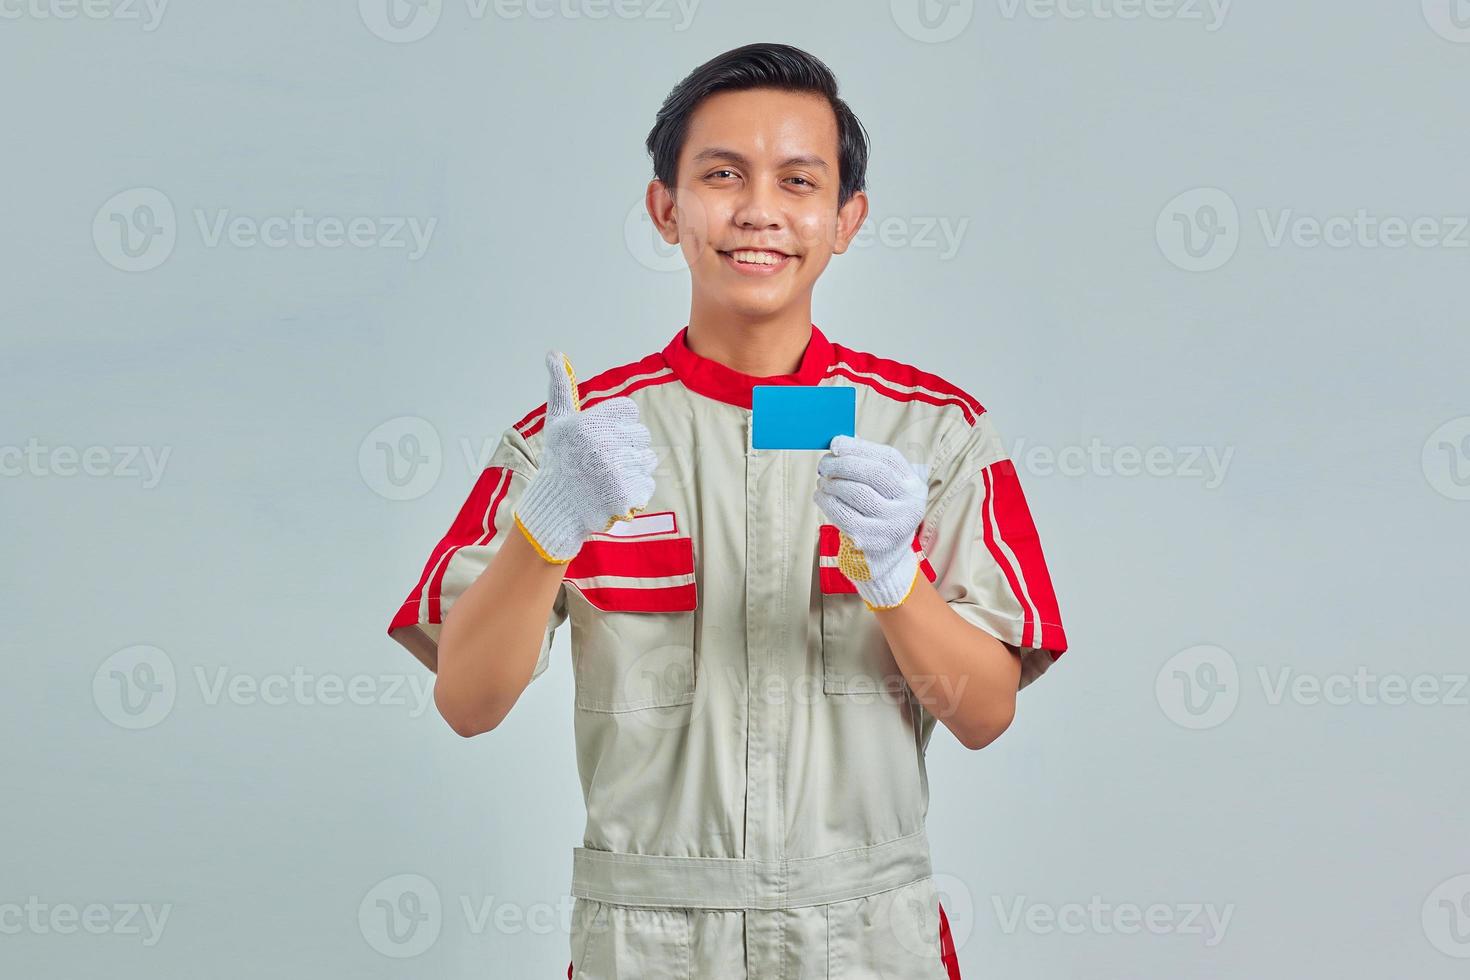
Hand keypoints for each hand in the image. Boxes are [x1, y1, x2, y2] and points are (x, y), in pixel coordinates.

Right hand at [513, 350, 657, 562]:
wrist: (557, 507)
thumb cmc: (559, 460)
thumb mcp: (557, 421)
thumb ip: (561, 387)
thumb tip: (553, 352)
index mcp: (590, 424)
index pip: (630, 412)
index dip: (618, 425)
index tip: (601, 438)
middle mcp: (603, 446)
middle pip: (641, 436)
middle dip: (627, 446)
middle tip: (603, 460)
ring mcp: (617, 472)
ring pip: (647, 459)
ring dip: (633, 467)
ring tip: (608, 476)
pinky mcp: (628, 495)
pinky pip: (648, 483)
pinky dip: (636, 488)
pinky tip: (615, 491)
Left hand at [812, 434, 929, 609]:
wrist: (884, 556)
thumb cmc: (879, 512)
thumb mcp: (883, 488)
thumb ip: (866, 464)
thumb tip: (839, 442)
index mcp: (913, 485)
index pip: (888, 458)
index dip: (859, 447)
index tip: (835, 443)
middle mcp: (909, 504)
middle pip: (873, 473)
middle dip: (843, 464)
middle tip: (824, 465)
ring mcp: (893, 525)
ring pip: (855, 492)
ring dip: (832, 483)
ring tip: (822, 482)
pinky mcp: (873, 541)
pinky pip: (843, 515)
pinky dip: (827, 502)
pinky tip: (822, 497)